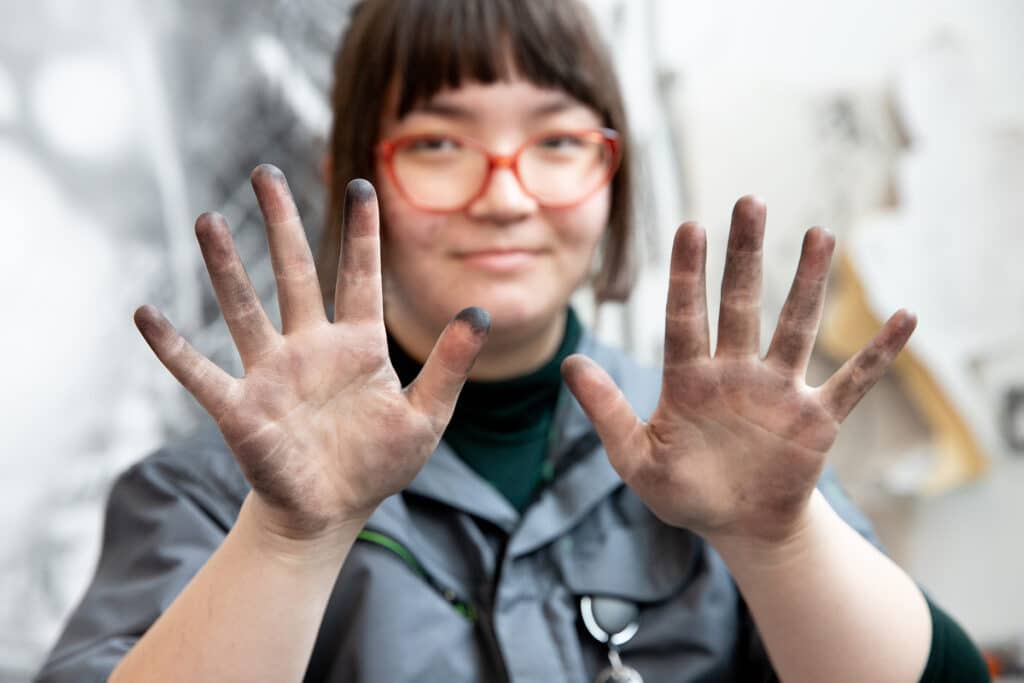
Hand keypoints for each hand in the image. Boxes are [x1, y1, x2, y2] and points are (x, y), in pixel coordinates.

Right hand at [134, 167, 487, 541]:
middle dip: (281, 223)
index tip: (361, 185)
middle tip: (265, 173)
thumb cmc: (378, 463)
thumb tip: (482, 312)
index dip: (362, 233)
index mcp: (358, 344)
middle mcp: (311, 346)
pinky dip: (172, 347)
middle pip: (294, 273)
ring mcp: (272, 373)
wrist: (331, 512)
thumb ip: (451, 365)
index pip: (361, 276)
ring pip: (245, 308)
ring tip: (208, 219)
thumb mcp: (427, 415)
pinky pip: (199, 373)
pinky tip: (146, 313)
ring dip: (226, 267)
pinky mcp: (240, 408)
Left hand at [563, 196, 914, 546]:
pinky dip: (878, 355)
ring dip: (810, 284)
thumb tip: (568, 361)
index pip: (685, 318)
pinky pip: (853, 382)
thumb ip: (607, 412)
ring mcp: (779, 392)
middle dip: (746, 255)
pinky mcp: (816, 420)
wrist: (738, 527)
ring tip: (820, 234)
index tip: (690, 226)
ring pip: (795, 327)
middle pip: (742, 304)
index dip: (688, 275)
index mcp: (689, 380)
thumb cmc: (684, 492)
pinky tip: (904, 318)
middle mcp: (735, 373)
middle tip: (750, 201)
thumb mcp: (636, 459)